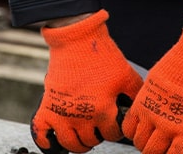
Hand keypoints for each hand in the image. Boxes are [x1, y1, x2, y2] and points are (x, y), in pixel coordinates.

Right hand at [31, 10, 142, 152]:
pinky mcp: (47, 107)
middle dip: (97, 135)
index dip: (116, 130)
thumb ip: (135, 93)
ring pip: (70, 144)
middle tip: (98, 126)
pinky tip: (55, 139)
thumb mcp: (125, 73)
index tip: (114, 124)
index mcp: (102, 109)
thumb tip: (140, 107)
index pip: (112, 135)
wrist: (77, 38)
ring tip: (83, 134)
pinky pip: (42, 134)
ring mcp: (62, 114)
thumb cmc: (101, 54)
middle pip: (91, 141)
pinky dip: (47, 142)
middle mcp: (82, 116)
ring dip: (78, 143)